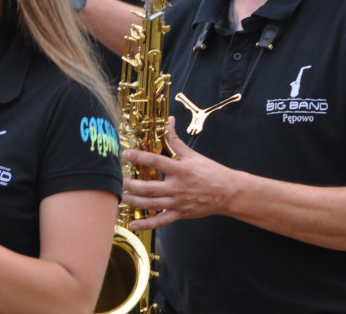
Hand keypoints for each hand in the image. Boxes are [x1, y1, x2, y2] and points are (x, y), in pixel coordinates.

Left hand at [121, 117, 237, 230]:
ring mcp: (178, 202)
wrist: (228, 193)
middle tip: (117, 179)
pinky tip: (133, 225)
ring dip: (133, 201)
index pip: (155, 160)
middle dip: (130, 184)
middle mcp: (177, 187)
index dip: (138, 156)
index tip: (125, 154)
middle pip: (148, 187)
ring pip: (150, 204)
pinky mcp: (180, 214)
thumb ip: (175, 140)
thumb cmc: (210, 172)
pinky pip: (161, 221)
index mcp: (180, 169)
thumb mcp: (192, 154)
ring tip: (119, 196)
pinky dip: (146, 224)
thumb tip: (168, 121)